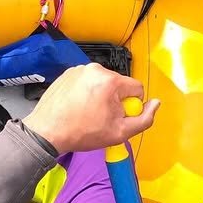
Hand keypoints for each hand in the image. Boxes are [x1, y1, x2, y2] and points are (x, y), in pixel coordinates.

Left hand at [23, 63, 159, 154]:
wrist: (47, 131)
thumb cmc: (80, 132)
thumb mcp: (119, 132)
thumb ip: (144, 119)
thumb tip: (155, 104)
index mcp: (110, 80)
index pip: (136, 88)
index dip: (131, 105)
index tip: (117, 116)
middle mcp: (94, 69)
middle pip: (119, 84)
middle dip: (115, 100)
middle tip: (101, 117)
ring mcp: (79, 69)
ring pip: (103, 82)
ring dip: (101, 96)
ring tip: (88, 112)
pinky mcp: (68, 73)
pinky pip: (87, 81)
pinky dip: (86, 92)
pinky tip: (78, 106)